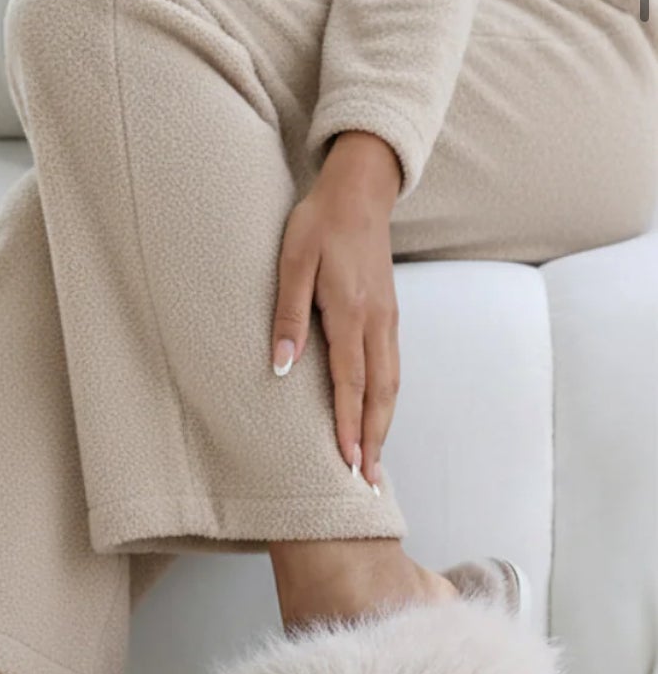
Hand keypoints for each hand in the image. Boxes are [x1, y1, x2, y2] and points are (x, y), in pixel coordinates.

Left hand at [270, 131, 401, 489]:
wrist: (359, 191)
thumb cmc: (319, 224)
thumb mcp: (291, 263)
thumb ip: (286, 317)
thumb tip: (281, 368)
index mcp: (351, 312)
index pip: (351, 383)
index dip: (349, 426)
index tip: (346, 462)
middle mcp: (377, 322)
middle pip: (381, 393)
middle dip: (374, 440)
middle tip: (368, 482)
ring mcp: (388, 319)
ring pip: (392, 384)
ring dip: (383, 425)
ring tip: (373, 462)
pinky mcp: (388, 315)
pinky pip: (392, 368)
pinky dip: (386, 401)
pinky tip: (376, 416)